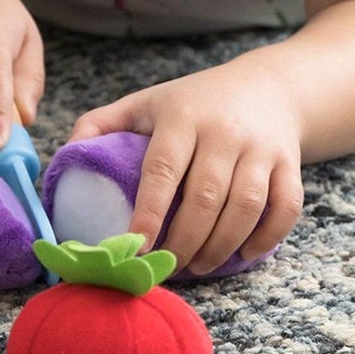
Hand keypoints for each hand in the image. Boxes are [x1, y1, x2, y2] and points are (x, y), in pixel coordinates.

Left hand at [68, 61, 304, 275]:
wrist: (269, 87)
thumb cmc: (196, 103)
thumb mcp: (148, 102)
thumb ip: (102, 124)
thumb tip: (64, 155)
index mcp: (182, 117)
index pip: (162, 169)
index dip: (148, 211)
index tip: (133, 247)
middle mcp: (224, 131)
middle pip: (204, 196)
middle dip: (184, 241)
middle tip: (166, 266)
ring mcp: (261, 148)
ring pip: (244, 207)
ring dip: (220, 246)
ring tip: (199, 266)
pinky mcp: (290, 163)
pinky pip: (284, 208)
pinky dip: (266, 238)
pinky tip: (242, 254)